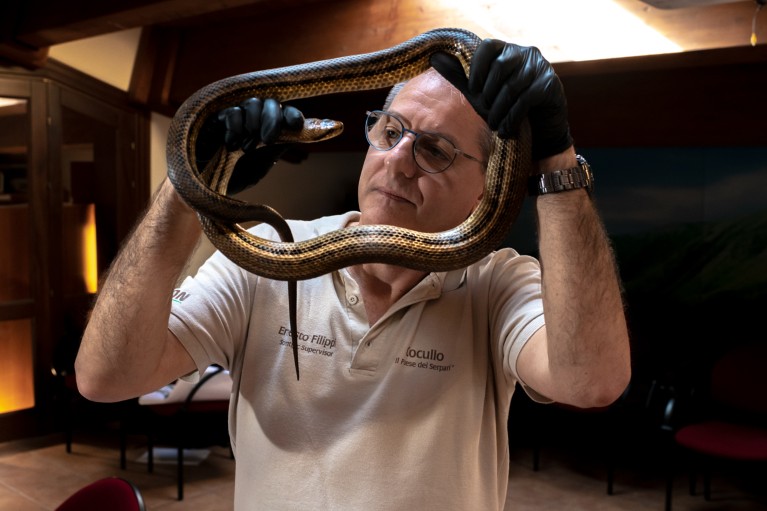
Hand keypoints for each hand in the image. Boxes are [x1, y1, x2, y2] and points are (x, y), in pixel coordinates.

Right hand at [195, 98, 304, 194]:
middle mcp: (254, 119)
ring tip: (246, 147)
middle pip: (270, 103)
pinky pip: (233, 112)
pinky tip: (230, 144)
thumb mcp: (262, 163)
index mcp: (269, 128)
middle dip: (272, 120)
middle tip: (267, 140)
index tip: (296, 124)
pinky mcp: (217, 118)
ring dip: (254, 124)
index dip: (292, 115)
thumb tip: (300, 132)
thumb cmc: (235, 175)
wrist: (206, 185)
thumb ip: (279, 147)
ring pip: (253, 104)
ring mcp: (236, 117)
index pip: (285, 113)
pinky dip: (235, 127)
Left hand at [430, 39, 572, 160]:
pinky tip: (506, 131)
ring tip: (494, 125)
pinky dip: (512, 118)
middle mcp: (526, 53)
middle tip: (485, 112)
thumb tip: (434, 58)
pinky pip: (525, 99)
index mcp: (507, 50)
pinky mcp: (550, 85)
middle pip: (500, 66)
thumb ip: (461, 77)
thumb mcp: (481, 93)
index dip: (477, 68)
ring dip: (499, 110)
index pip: (488, 47)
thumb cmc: (506, 108)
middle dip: (488, 93)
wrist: (541, 131)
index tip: (473, 90)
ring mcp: (541, 68)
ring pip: (512, 85)